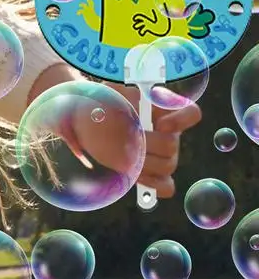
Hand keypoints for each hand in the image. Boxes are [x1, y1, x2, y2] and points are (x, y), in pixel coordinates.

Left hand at [61, 81, 200, 197]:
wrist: (88, 127)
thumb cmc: (102, 105)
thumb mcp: (110, 92)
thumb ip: (124, 92)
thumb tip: (134, 98)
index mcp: (162, 110)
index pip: (191, 113)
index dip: (182, 120)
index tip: (161, 124)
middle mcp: (168, 133)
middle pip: (171, 145)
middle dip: (146, 144)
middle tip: (125, 139)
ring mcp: (163, 155)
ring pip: (168, 165)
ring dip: (142, 162)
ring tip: (122, 154)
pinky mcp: (153, 174)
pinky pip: (166, 187)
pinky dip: (153, 184)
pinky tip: (136, 175)